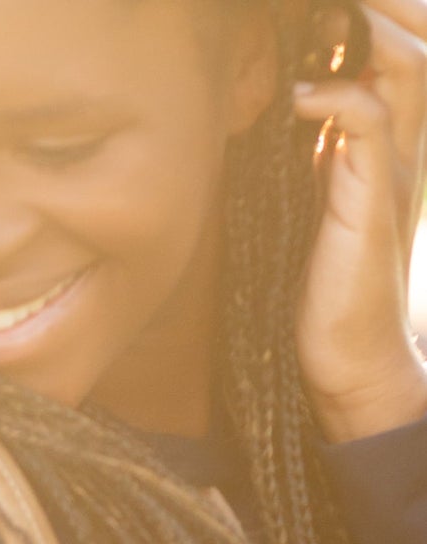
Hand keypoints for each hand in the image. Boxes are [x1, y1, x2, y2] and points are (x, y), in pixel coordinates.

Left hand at [294, 3, 426, 439]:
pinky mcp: (373, 195)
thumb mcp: (313, 202)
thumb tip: (279, 108)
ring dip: (369, 29)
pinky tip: (298, 99)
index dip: (371, 19)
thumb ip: (308, 152)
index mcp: (389, 140)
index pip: (396, 50)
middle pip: (417, 38)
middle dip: (381, 8)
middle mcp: (406, 141)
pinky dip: (337, 97)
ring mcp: (395, 165)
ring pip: (408, 62)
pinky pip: (371, 119)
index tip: (319, 13)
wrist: (350, 359)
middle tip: (328, 2)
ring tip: (324, 18)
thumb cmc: (325, 288)